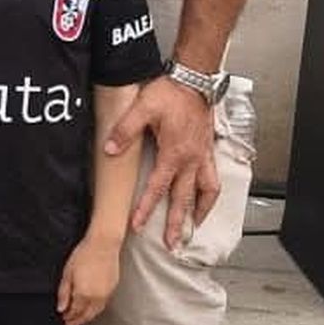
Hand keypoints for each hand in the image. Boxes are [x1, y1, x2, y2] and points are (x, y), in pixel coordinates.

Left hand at [58, 229, 123, 324]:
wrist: (103, 244)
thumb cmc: (84, 255)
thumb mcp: (67, 273)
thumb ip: (64, 293)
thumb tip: (61, 308)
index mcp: (83, 294)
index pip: (74, 312)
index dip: (68, 318)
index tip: (64, 320)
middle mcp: (96, 297)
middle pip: (86, 316)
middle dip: (78, 321)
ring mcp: (106, 294)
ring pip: (96, 312)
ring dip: (87, 317)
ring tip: (80, 319)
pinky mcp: (112, 288)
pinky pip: (103, 304)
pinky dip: (96, 309)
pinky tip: (91, 308)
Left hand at [104, 73, 220, 249]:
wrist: (195, 80)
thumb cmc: (171, 93)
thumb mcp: (143, 107)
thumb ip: (126, 130)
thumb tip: (110, 150)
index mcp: (173, 153)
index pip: (157, 188)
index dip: (146, 208)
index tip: (137, 226)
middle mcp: (191, 160)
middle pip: (183, 199)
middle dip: (176, 224)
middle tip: (172, 244)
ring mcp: (202, 157)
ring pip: (204, 193)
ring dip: (198, 213)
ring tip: (193, 229)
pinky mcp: (208, 152)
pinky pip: (213, 180)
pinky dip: (210, 196)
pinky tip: (205, 202)